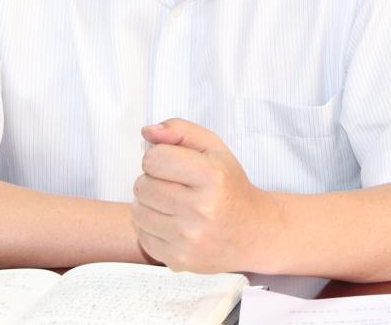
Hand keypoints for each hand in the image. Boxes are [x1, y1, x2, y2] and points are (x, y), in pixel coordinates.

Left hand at [130, 118, 281, 273]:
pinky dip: (151, 228)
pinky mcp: (179, 260)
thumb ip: (179, 130)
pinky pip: (143, 236)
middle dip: (152, 180)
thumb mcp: (214, 148)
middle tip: (173, 184)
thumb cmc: (230, 186)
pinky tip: (172, 223)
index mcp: (211, 175)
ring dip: (149, 204)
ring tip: (171, 203)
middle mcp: (201, 209)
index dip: (158, 157)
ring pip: (138, 211)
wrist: (253, 232)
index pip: (154, 159)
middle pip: (142, 185)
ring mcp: (189, 238)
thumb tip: (147, 131)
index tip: (171, 163)